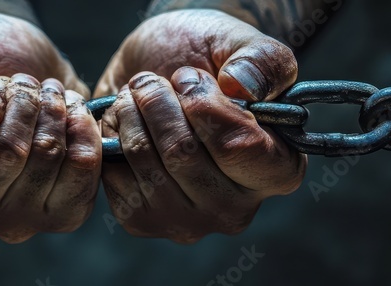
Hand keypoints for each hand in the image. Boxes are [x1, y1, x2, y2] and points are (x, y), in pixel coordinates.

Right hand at [0, 13, 100, 242]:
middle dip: (23, 101)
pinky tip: (69, 112)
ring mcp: (11, 221)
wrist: (18, 75)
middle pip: (10, 153)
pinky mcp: (58, 217)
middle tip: (22, 84)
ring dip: (53, 109)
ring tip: (44, 94)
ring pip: (47, 156)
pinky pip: (84, 169)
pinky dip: (82, 128)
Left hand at [95, 10, 305, 242]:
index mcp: (278, 170)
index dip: (204, 106)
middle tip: (154, 81)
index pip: (239, 148)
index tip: (188, 77)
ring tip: (136, 94)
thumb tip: (242, 87)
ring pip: (146, 160)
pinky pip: (114, 173)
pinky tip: (124, 122)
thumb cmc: (206, 59)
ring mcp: (188, 221)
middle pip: (183, 155)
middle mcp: (237, 208)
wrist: (156, 71)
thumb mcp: (239, 43)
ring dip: (131, 112)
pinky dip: (112, 135)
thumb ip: (260, 60)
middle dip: (159, 102)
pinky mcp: (142, 220)